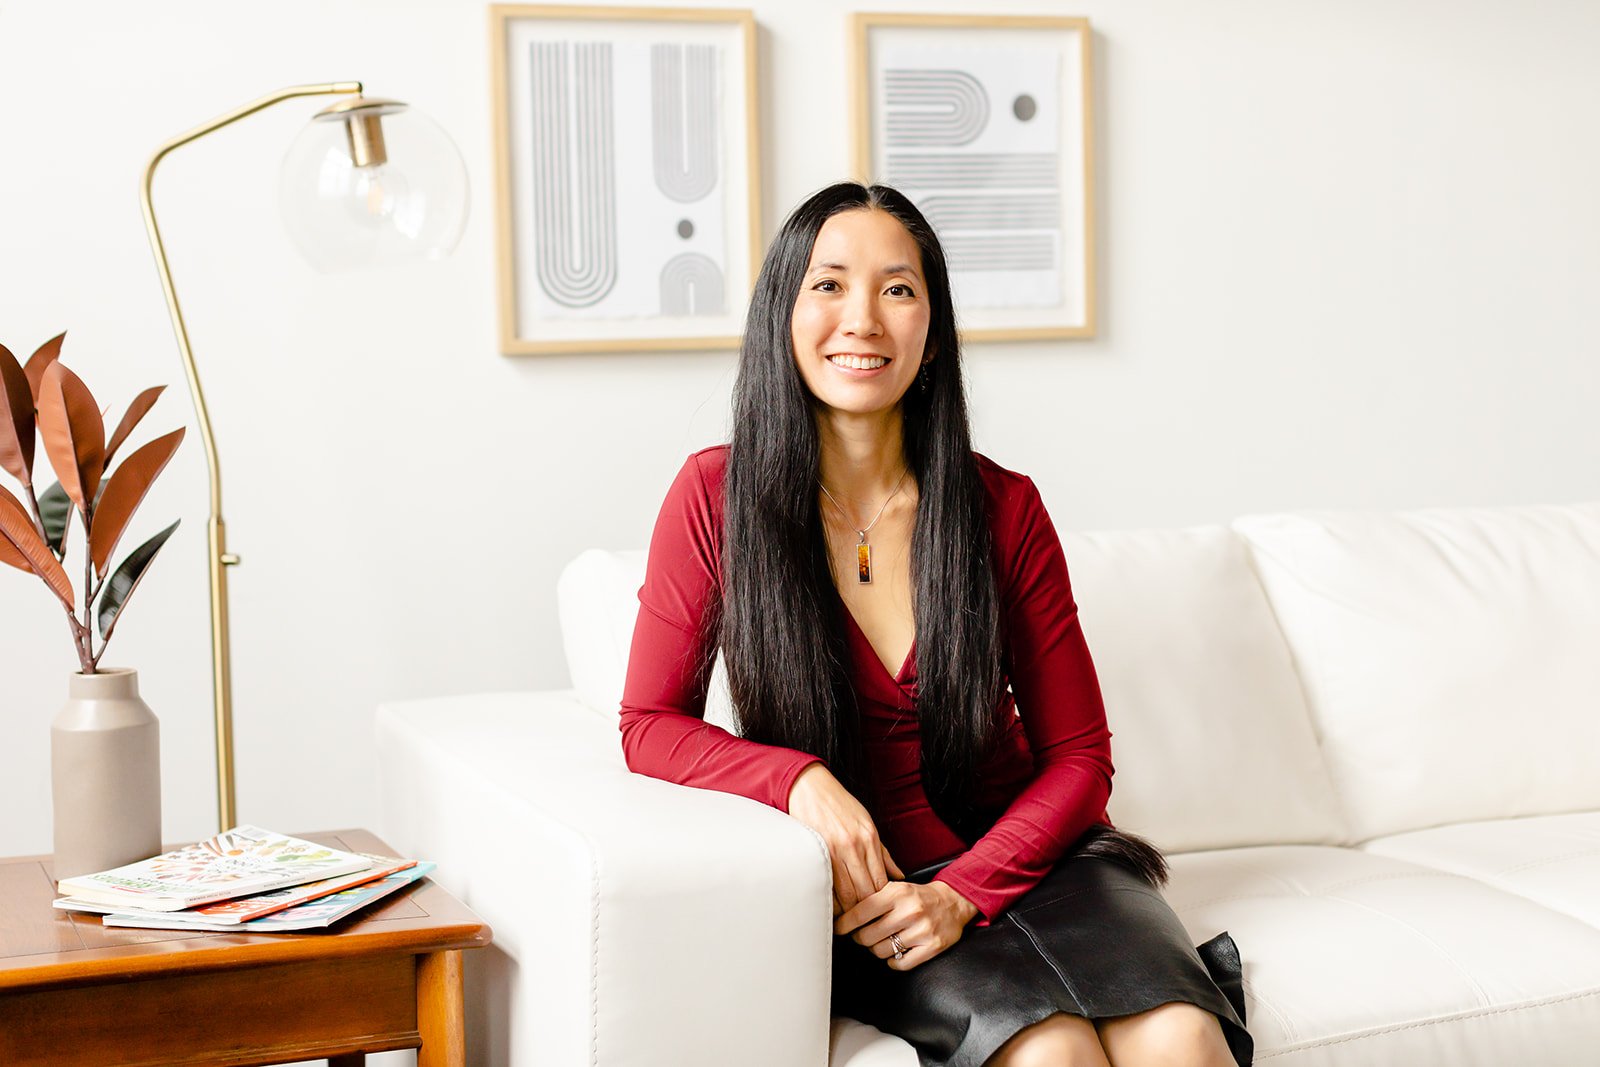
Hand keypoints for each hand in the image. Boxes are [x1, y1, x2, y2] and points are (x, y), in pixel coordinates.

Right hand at [787, 762, 903, 915]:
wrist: (811, 787)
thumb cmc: (840, 805)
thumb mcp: (867, 824)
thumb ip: (883, 853)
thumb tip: (899, 876)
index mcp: (870, 839)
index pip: (881, 883)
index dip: (881, 903)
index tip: (879, 913)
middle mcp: (855, 846)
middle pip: (865, 892)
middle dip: (865, 912)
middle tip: (864, 924)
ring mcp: (835, 850)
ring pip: (846, 894)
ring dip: (847, 911)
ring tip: (847, 921)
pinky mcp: (817, 852)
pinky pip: (827, 885)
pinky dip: (831, 901)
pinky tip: (832, 907)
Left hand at [835, 880, 979, 969]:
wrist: (953, 902)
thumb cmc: (917, 897)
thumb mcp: (895, 889)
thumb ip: (872, 898)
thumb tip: (841, 914)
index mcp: (897, 893)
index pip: (860, 912)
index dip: (844, 924)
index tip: (838, 928)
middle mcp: (910, 911)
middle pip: (867, 936)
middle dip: (861, 938)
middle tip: (863, 935)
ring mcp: (922, 930)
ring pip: (881, 951)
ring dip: (877, 949)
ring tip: (882, 941)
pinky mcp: (932, 947)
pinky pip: (900, 964)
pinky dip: (893, 961)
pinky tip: (896, 951)